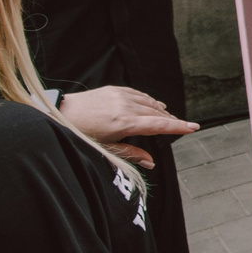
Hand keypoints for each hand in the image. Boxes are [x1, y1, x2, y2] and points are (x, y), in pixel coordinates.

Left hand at [57, 87, 196, 168]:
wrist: (58, 113)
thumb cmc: (79, 135)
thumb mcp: (104, 149)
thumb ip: (131, 153)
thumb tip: (151, 163)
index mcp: (124, 123)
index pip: (158, 125)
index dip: (178, 127)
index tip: (193, 128)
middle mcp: (125, 106)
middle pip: (157, 113)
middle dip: (172, 120)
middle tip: (184, 127)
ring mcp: (120, 95)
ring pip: (149, 102)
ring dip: (161, 111)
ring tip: (170, 118)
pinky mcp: (114, 89)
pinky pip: (139, 94)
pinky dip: (149, 100)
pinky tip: (154, 104)